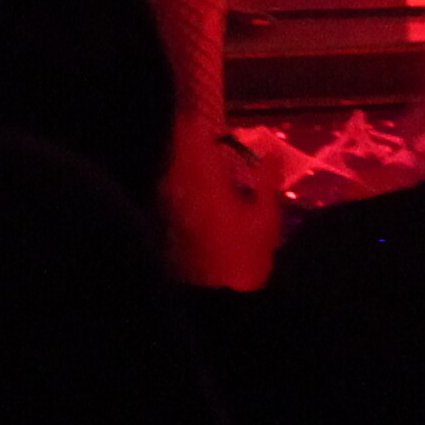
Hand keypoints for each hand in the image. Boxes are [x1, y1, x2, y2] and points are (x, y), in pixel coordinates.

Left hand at [168, 137, 280, 291]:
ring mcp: (158, 200)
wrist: (211, 306)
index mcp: (199, 171)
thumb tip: (272, 150)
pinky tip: (196, 201)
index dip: (202, 118)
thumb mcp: (266, 219)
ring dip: (184, 164)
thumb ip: (266, 179)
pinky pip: (164, 189)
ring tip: (212, 175)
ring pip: (167, 165)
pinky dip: (176, 187)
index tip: (218, 122)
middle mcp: (170, 179)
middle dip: (193, 140)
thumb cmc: (243, 260)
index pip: (189, 125)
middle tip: (219, 149)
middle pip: (174, 142)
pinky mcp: (153, 220)